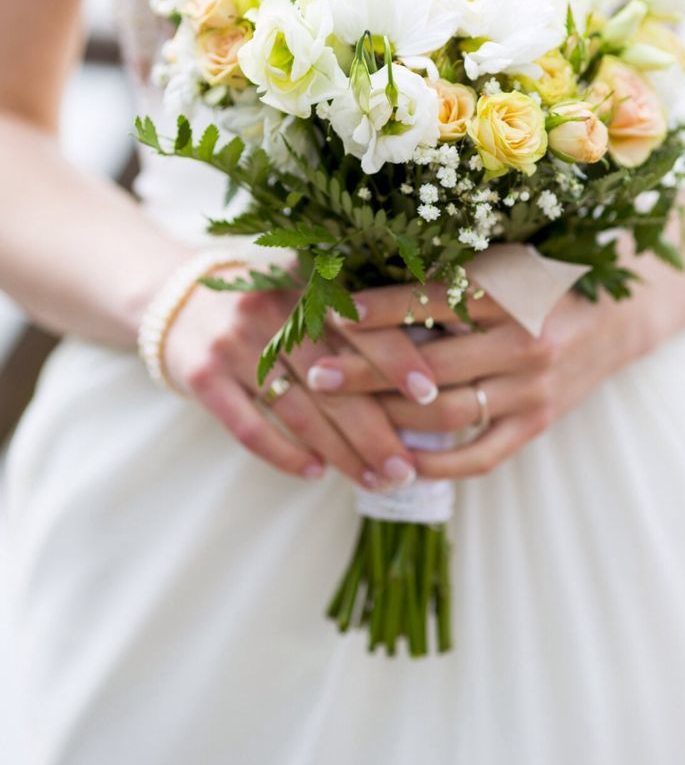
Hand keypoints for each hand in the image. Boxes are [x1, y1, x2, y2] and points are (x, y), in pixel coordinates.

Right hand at [162, 267, 423, 490]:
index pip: (359, 323)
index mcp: (305, 283)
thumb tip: (424, 369)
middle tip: (407, 468)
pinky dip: (286, 455)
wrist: (176, 300)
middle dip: (376, 430)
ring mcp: (234, 343)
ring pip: (298, 410)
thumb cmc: (268, 303)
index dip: (396, 357)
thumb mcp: (306, 289)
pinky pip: (250, 427)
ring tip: (376, 481)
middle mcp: (271, 308)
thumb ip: (353, 317)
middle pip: (333, 379)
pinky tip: (317, 473)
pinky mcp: (203, 377)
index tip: (429, 393)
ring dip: (341, 453)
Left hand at [306, 282, 658, 478]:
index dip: (377, 309)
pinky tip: (394, 461)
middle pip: (428, 366)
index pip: (431, 302)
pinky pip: (479, 456)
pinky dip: (434, 464)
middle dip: (365, 372)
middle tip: (317, 373)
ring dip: (387, 419)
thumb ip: (449, 275)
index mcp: (514, 291)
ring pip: (445, 415)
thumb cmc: (544, 281)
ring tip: (342, 417)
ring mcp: (533, 390)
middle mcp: (526, 342)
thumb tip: (366, 284)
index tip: (332, 311)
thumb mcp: (505, 263)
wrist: (617, 318)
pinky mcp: (538, 425)